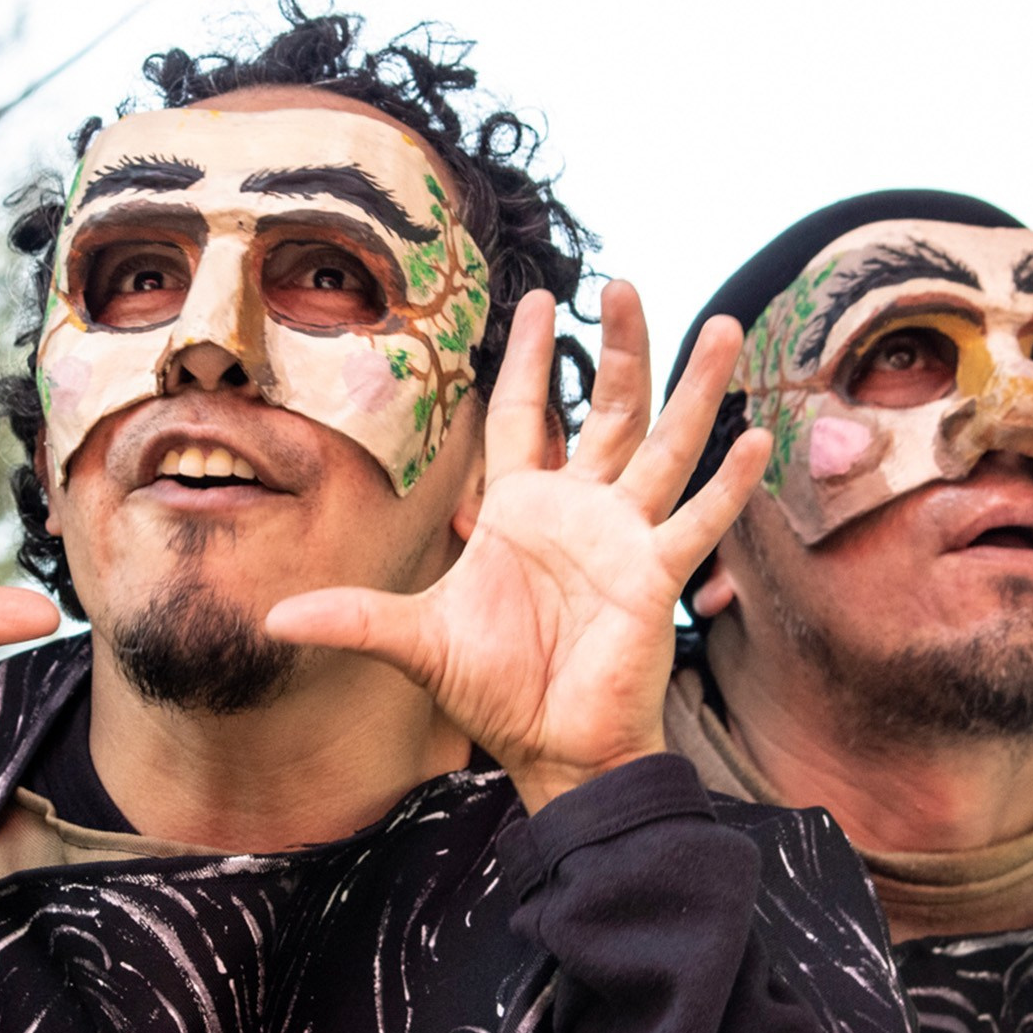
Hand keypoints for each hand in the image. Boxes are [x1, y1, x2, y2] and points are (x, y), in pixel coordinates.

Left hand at [267, 281, 769, 812]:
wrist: (551, 749)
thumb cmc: (494, 691)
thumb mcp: (418, 642)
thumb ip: (355, 617)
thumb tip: (275, 618)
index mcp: (521, 510)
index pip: (521, 415)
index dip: (526, 359)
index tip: (534, 297)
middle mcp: (579, 511)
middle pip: (606, 410)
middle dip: (618, 347)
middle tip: (625, 282)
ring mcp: (623, 538)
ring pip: (665, 447)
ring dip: (694, 389)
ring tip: (723, 325)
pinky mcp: (654, 577)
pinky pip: (696, 521)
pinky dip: (728, 484)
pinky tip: (757, 438)